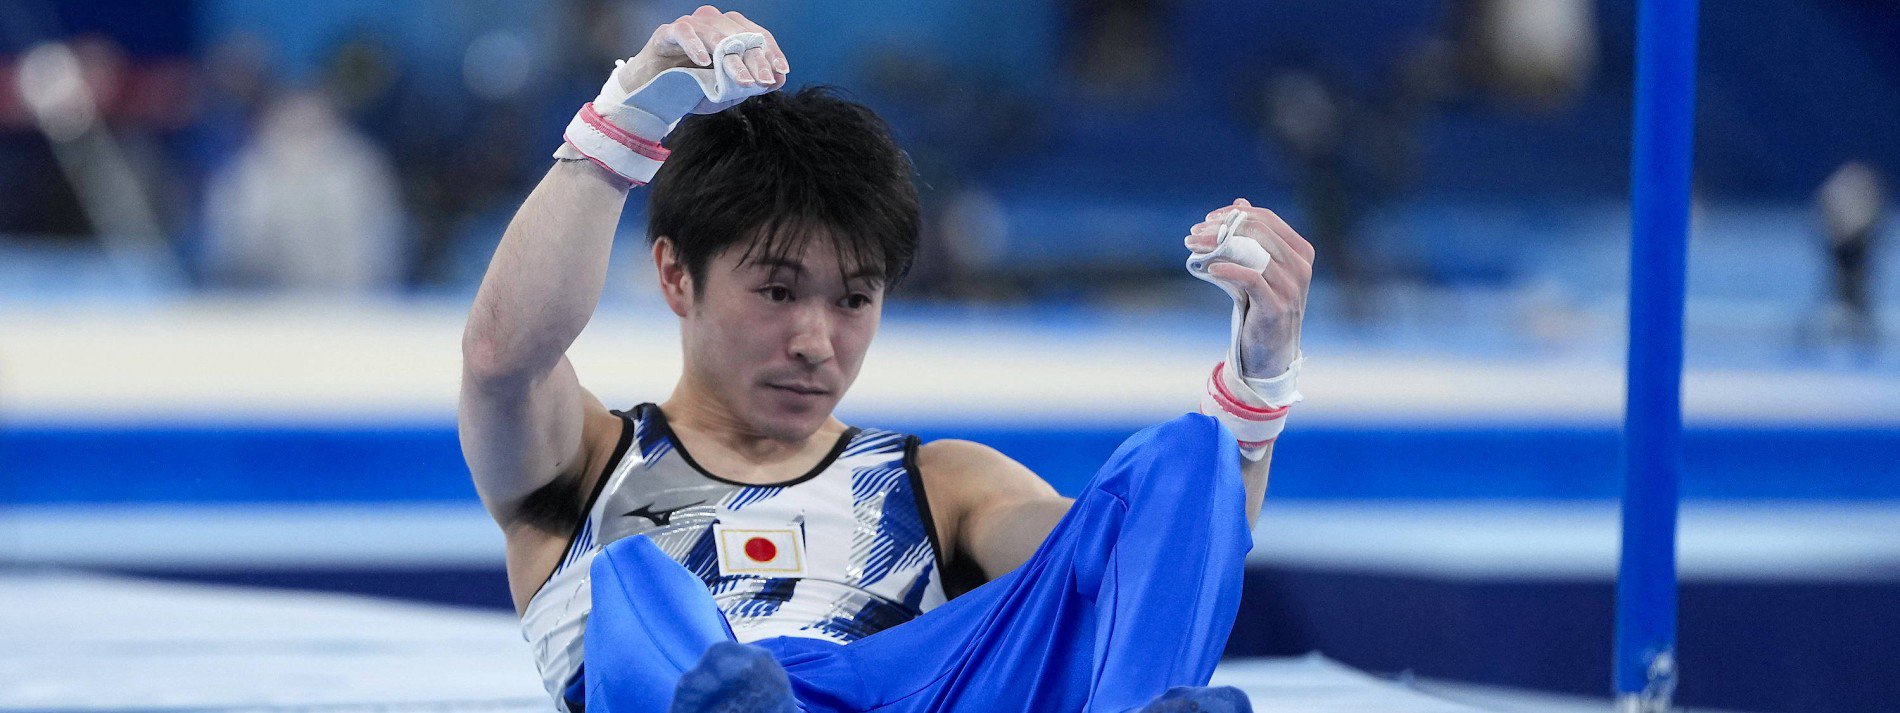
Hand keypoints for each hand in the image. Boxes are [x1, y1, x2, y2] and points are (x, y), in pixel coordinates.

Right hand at [624, 6, 789, 95]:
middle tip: (763, 81)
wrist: (652, 91)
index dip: (771, 52)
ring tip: (741, 80)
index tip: (781, 71)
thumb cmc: (691, 86)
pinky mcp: (667, 32)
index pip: (757, 35)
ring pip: (716, 35)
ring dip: (730, 58)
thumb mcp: (726, 91)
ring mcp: (691, 26)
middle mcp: (713, 23)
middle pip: (740, 35)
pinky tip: (704, 62)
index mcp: (731, 32)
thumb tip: (780, 79)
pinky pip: (684, 32)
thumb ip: (751, 83)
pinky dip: (695, 46)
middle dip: (755, 59)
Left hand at [1184, 198, 1315, 376]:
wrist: (1271, 353)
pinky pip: (1251, 278)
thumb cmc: (1263, 307)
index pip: (1266, 219)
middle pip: (1258, 231)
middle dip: (1221, 228)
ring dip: (1216, 246)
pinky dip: (1228, 270)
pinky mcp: (1277, 306)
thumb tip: (1241, 202)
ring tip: (1193, 247)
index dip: (1235, 214)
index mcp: (1301, 251)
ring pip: (1252, 252)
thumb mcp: (1262, 268)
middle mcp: (1301, 266)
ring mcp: (1292, 287)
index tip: (1208, 220)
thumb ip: (1255, 238)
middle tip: (1194, 234)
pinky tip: (1210, 269)